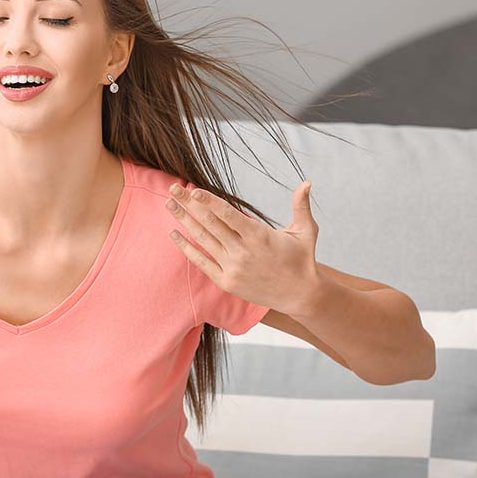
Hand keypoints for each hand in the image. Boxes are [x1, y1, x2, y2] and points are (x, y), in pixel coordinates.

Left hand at [165, 180, 321, 315]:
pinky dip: (186, 248)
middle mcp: (242, 251)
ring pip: (203, 240)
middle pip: (209, 223)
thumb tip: (307, 182)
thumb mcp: (306, 231)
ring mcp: (232, 268)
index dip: (209, 202)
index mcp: (259, 236)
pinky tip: (174, 234)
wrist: (300, 296)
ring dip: (184, 221)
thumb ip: (301, 205)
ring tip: (169, 205)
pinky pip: (201, 262)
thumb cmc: (302, 260)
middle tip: (172, 189)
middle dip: (189, 204)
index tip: (193, 190)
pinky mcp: (226, 281)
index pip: (228, 215)